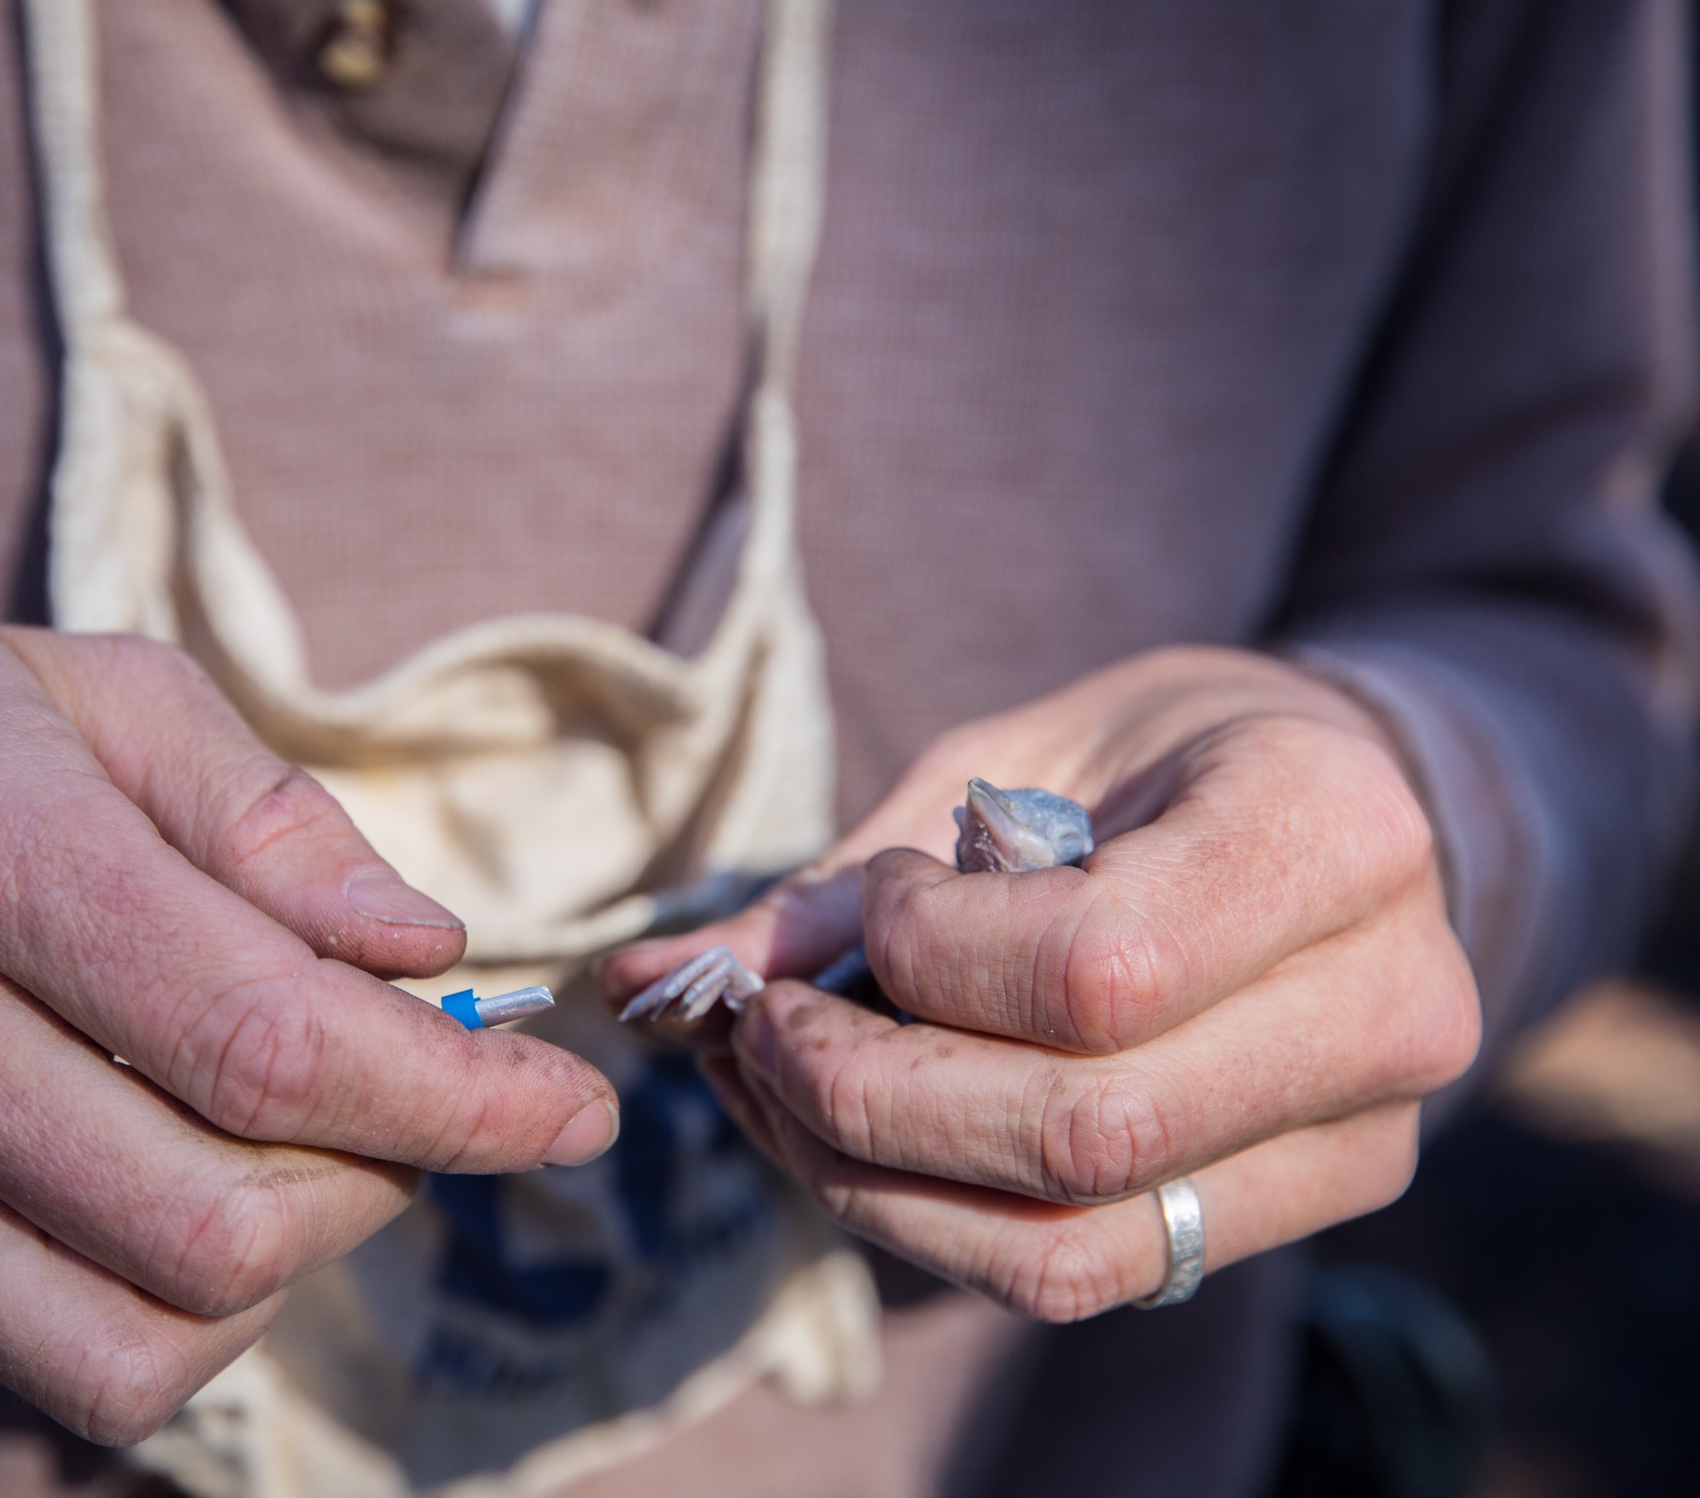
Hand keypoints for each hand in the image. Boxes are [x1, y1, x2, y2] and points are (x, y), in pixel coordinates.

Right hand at [0, 625, 616, 1441]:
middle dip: (391, 1177)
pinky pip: (68, 1367)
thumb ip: (271, 817)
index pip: (262, 1039)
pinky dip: (190, 1313)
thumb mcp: (89, 691)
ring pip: (153, 1333)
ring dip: (296, 1262)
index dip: (456, 1099)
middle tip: (421, 1097)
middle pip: (223, 1217)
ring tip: (306, 1146)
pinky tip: (194, 1194)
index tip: (571, 1110)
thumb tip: (428, 951)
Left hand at [603, 646, 1477, 1318]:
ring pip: (1072, 1242)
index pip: (1098, 967)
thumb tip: (646, 984)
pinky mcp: (1300, 1206)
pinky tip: (848, 1144)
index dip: (930, 958)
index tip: (874, 906)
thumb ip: (849, 882)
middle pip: (1082, 1132)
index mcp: (1329, 831)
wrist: (1330, 812)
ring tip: (776, 1090)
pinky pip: (1086, 1275)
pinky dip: (931, 1224)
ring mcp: (1361, 1133)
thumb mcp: (1010, 760)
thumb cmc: (1155, 757)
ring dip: (873, 1182)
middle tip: (759, 1029)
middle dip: (865, 1095)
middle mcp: (1386, 1003)